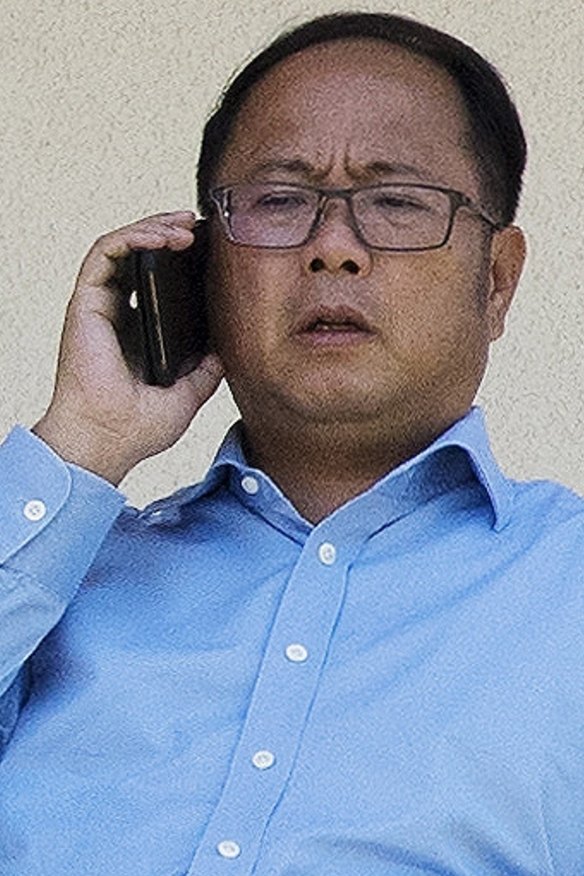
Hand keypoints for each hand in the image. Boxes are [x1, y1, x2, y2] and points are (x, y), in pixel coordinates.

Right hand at [33, 212, 223, 484]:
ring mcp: (101, 307)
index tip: (208, 251)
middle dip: (168, 232)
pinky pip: (105, 252)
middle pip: (140, 257)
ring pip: (122, 246)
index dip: (178, 260)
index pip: (156, 282)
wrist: (108, 440)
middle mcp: (117, 315)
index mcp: (137, 333)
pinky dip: (133, 237)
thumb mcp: (187, 396)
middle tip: (199, 225)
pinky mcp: (87, 302)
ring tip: (186, 226)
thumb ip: (205, 372)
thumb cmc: (137, 428)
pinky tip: (162, 238)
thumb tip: (225, 352)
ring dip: (154, 228)